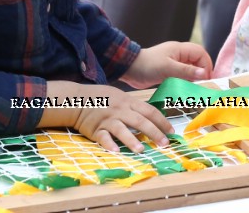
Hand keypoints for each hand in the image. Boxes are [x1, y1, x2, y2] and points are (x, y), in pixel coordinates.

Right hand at [40, 81, 172, 152]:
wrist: (76, 99)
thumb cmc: (100, 98)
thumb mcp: (119, 96)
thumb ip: (133, 106)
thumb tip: (150, 118)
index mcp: (128, 101)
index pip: (149, 110)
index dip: (162, 121)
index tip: (171, 131)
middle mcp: (120, 110)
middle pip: (140, 121)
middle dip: (154, 132)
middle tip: (164, 144)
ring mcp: (107, 119)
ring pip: (122, 129)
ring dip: (131, 140)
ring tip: (141, 150)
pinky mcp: (95, 129)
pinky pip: (103, 137)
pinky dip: (109, 144)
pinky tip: (115, 151)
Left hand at [120, 41, 211, 88]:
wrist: (130, 69)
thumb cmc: (148, 65)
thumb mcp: (168, 68)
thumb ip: (186, 71)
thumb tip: (204, 73)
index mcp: (180, 49)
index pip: (200, 53)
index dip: (206, 65)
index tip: (207, 78)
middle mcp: (179, 55)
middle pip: (198, 61)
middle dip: (202, 71)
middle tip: (204, 85)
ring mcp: (175, 63)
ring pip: (191, 69)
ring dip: (195, 78)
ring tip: (197, 89)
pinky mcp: (170, 71)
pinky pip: (183, 75)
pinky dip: (187, 81)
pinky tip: (187, 90)